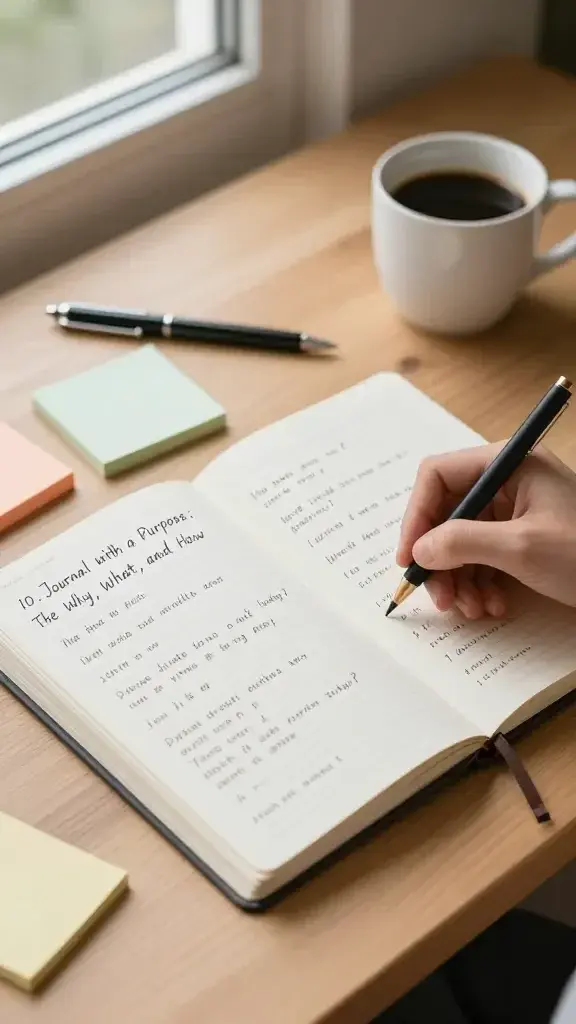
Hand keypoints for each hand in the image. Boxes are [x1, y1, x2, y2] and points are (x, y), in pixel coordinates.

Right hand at [397, 444, 575, 618]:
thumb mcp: (521, 548)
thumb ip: (463, 543)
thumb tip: (420, 548)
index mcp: (510, 463)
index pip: (439, 475)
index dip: (417, 515)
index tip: (410, 555)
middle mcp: (508, 481)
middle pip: (447, 513)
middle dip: (439, 557)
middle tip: (438, 596)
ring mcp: (515, 510)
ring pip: (461, 541)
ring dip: (458, 578)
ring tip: (470, 609)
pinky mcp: (520, 538)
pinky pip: (482, 557)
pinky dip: (478, 584)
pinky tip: (491, 605)